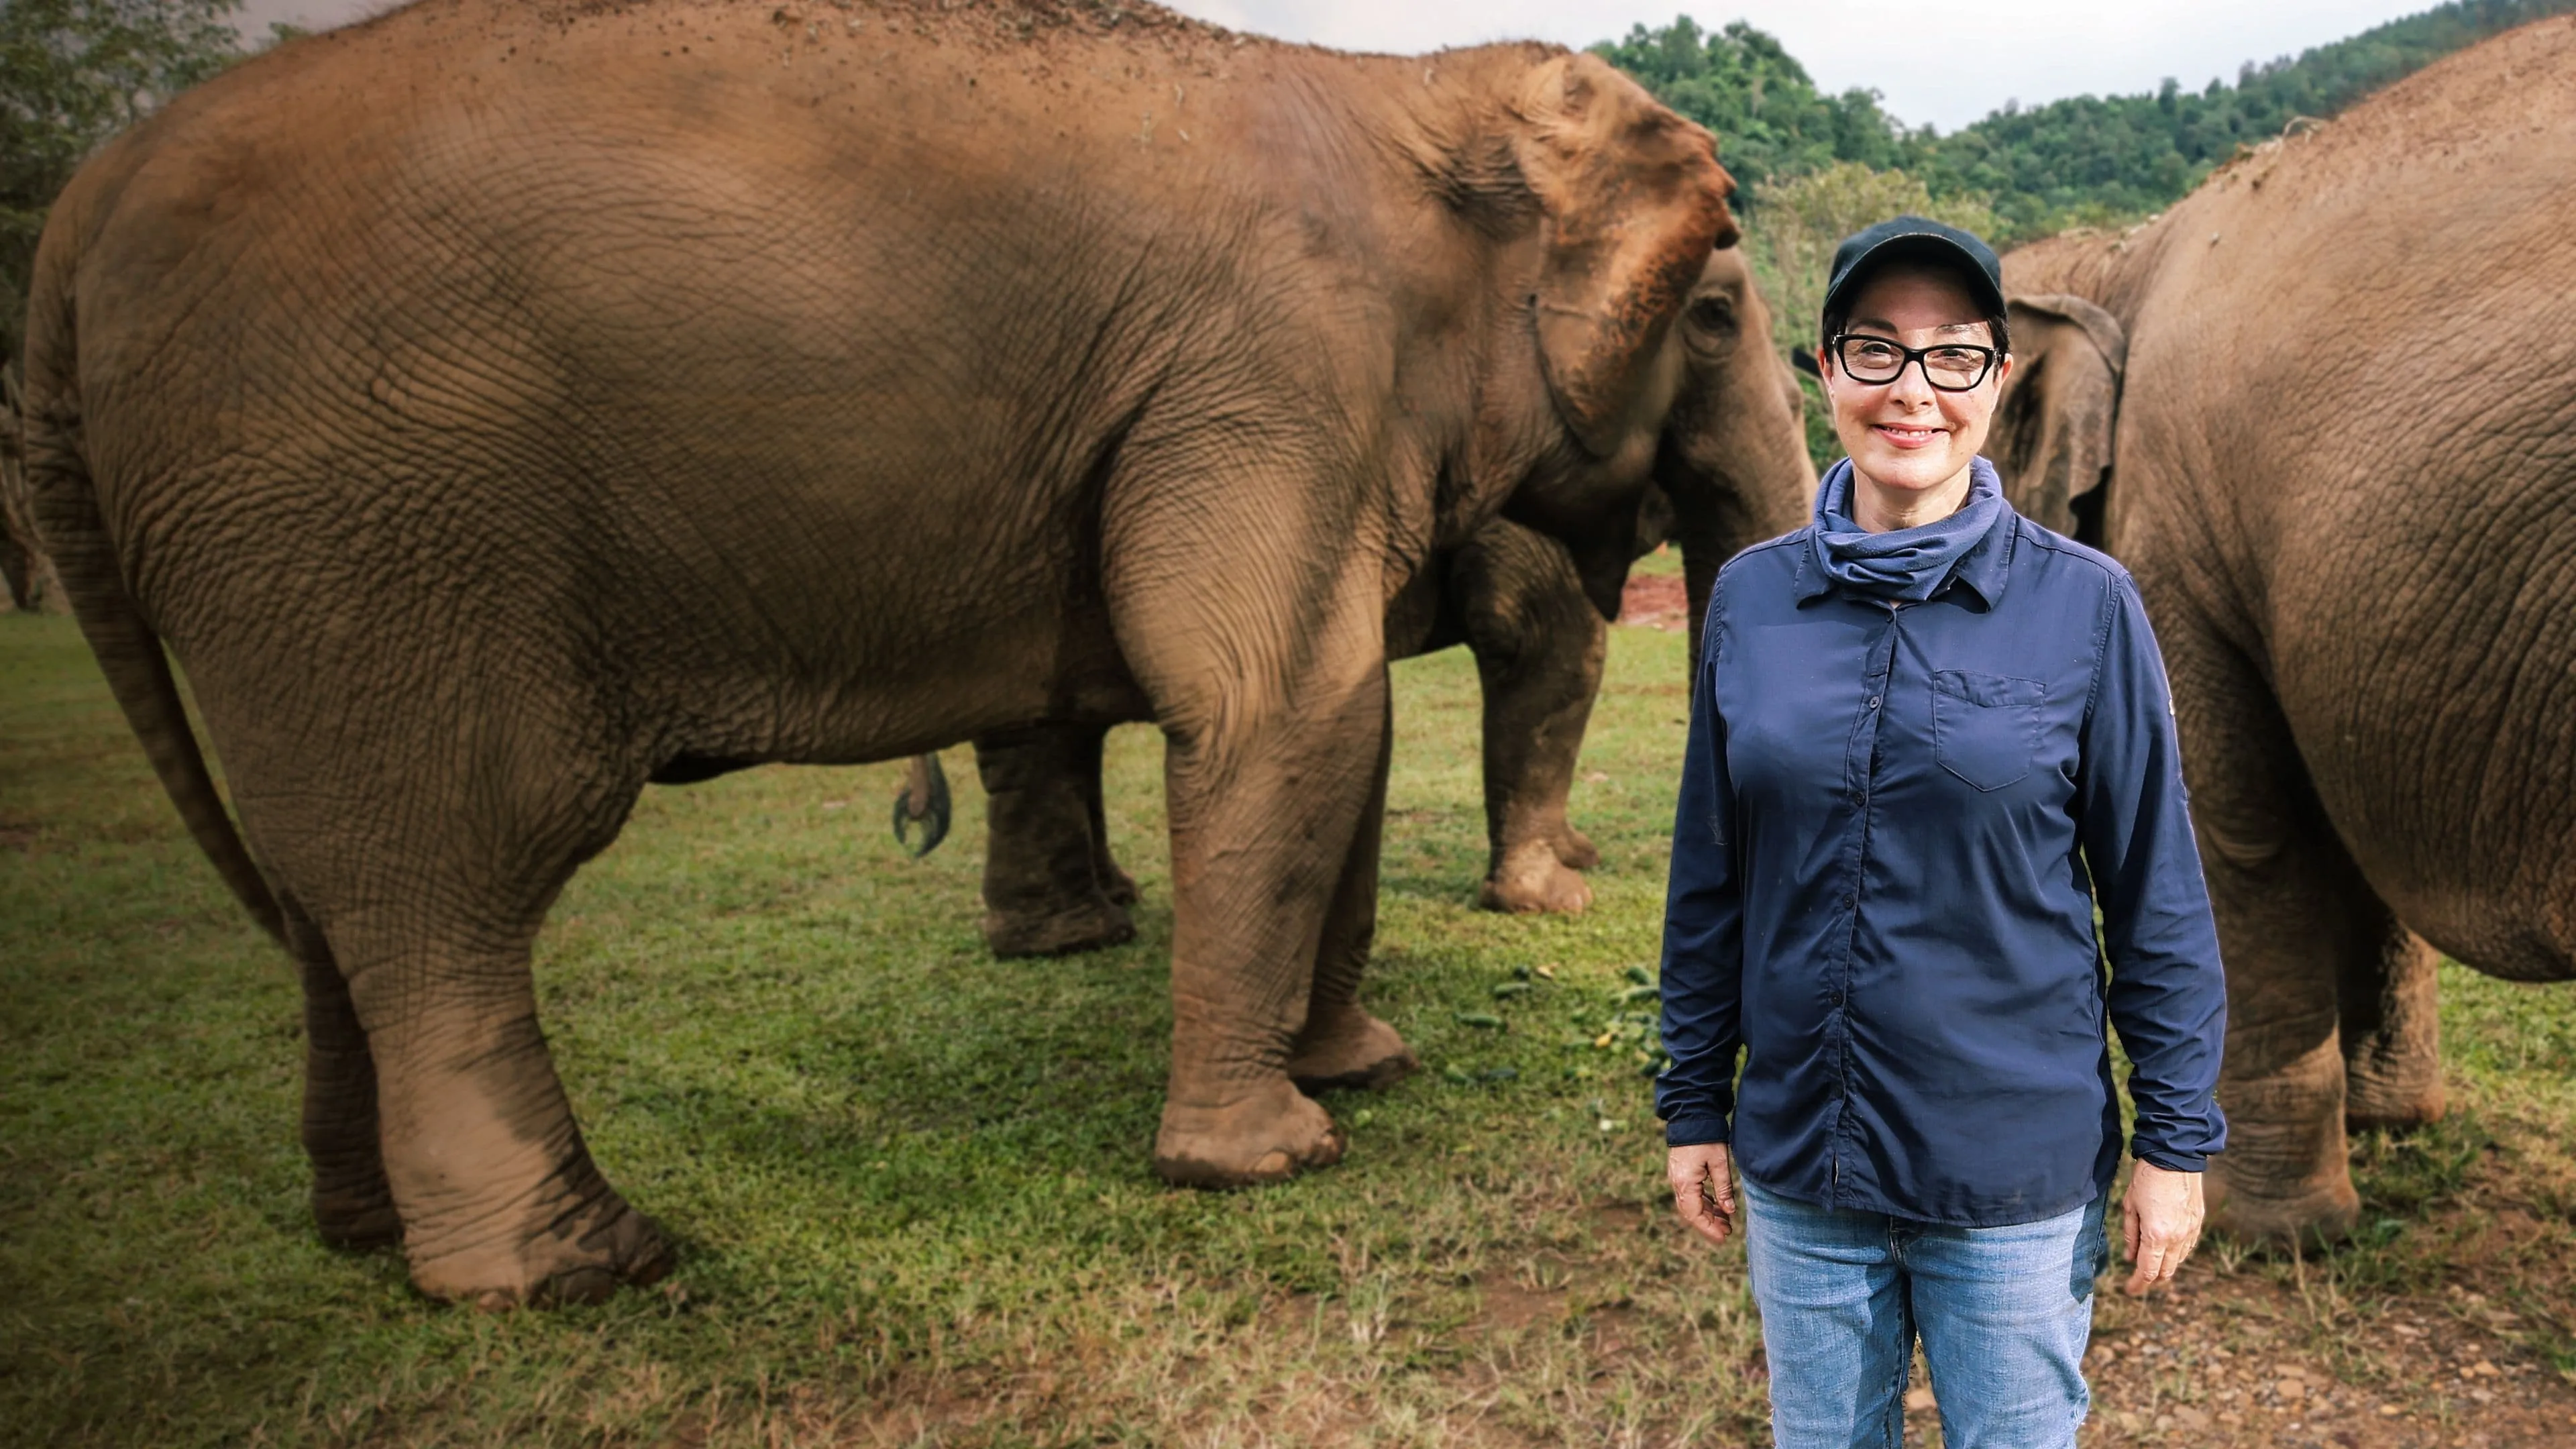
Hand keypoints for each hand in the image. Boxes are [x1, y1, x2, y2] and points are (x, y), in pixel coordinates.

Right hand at [1667, 1143, 1737, 1247]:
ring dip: (1707, 1214)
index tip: (1723, 1238)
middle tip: (1728, 1232)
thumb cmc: (1706, 1138)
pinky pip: (1691, 1195)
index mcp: (1686, 1183)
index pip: (1695, 1214)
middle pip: (1691, 1212)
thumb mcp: (1719, 1163)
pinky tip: (1717, 1206)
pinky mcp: (1681, 1173)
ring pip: (1691, 1204)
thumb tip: (1729, 1211)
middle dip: (1709, 1224)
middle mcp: (1678, 1183)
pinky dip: (1704, 1203)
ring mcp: (1677, 1178)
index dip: (1709, 1229)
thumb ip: (1723, 1188)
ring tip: (1726, 1222)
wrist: (1690, 1116)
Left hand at [2121, 1161, 2203, 1293]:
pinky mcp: (2198, 1222)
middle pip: (2166, 1271)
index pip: (2148, 1271)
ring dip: (2165, 1266)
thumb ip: (2131, 1236)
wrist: (2175, 1157)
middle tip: (2138, 1279)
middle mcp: (2177, 1238)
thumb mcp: (2129, 1206)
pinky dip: (2177, 1254)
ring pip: (2178, 1260)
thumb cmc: (2146, 1179)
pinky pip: (2188, 1247)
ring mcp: (2191, 1231)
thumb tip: (2129, 1258)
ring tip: (2151, 1263)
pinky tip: (2167, 1249)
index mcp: (2157, 1236)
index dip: (2138, 1284)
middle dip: (2151, 1279)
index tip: (2129, 1291)